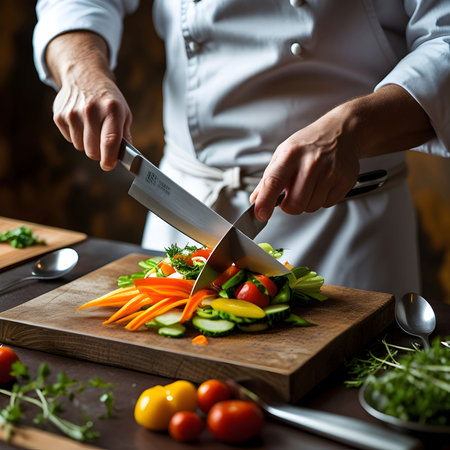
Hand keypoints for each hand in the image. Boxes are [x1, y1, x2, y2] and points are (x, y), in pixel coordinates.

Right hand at [53, 72, 131, 169]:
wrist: (84, 76)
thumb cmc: (108, 100)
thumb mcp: (123, 113)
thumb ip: (125, 136)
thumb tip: (126, 158)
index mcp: (111, 109)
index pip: (109, 141)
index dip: (109, 158)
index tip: (109, 165)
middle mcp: (91, 110)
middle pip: (93, 150)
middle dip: (99, 153)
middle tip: (103, 145)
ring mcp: (73, 113)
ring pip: (80, 147)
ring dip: (87, 144)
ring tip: (92, 128)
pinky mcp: (59, 116)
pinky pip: (70, 139)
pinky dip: (76, 136)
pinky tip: (81, 122)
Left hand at [250, 105, 359, 220]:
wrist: (341, 132)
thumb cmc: (309, 144)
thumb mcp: (283, 153)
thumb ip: (268, 178)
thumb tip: (255, 199)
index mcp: (290, 154)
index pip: (273, 182)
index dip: (264, 201)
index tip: (260, 214)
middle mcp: (311, 163)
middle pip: (295, 204)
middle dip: (290, 206)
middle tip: (291, 195)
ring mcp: (330, 172)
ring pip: (311, 207)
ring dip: (307, 202)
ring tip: (310, 184)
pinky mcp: (344, 180)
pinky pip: (327, 204)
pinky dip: (322, 199)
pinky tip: (323, 184)